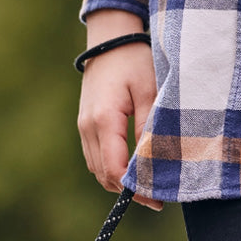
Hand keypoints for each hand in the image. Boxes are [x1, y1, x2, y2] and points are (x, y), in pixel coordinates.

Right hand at [77, 10, 161, 210]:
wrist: (110, 41)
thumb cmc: (134, 61)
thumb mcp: (150, 91)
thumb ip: (149, 127)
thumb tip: (151, 163)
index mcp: (104, 120)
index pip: (115, 169)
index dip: (134, 189)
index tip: (156, 198)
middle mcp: (88, 128)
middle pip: (104, 175)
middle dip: (128, 191)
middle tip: (156, 198)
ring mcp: (83, 128)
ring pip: (97, 170)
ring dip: (118, 182)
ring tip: (145, 186)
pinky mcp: (85, 127)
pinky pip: (96, 158)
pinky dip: (111, 169)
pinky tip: (132, 170)